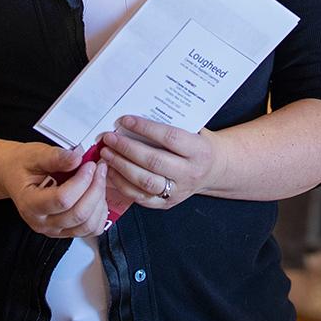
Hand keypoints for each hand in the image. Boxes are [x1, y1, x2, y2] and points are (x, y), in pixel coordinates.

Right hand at [0, 142, 109, 238]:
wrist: (13, 175)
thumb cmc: (22, 165)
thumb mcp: (34, 155)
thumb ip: (56, 157)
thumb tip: (77, 158)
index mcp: (30, 204)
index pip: (62, 200)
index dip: (81, 181)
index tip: (89, 164)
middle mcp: (42, 222)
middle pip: (78, 214)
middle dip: (94, 189)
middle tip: (98, 169)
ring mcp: (55, 230)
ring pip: (87, 225)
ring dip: (99, 201)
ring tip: (98, 180)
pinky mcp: (66, 230)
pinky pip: (91, 229)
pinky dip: (99, 213)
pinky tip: (96, 195)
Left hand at [98, 116, 224, 213]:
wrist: (213, 170)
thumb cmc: (197, 144)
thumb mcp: (193, 129)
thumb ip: (170, 123)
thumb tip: (135, 117)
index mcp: (199, 151)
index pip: (169, 138)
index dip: (145, 129)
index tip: (125, 120)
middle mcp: (190, 173)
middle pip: (154, 161)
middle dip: (127, 148)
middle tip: (109, 138)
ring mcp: (178, 191)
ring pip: (145, 181)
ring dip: (121, 166)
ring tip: (106, 153)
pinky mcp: (166, 204)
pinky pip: (140, 197)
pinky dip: (122, 184)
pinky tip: (110, 170)